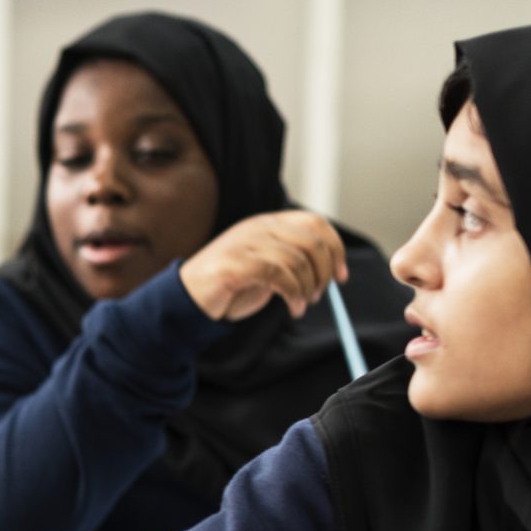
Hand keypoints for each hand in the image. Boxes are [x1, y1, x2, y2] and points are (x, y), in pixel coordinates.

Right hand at [178, 211, 347, 321]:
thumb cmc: (230, 286)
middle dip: (324, 272)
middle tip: (319, 294)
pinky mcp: (235, 264)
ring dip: (308, 288)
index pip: (315, 222)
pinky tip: (292, 308)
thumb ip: (292, 259)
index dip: (335, 248)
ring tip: (302, 305)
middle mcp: (257, 228)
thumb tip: (331, 268)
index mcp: (267, 223)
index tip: (341, 275)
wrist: (188, 299)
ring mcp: (245, 244)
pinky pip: (279, 275)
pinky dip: (293, 295)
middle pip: (311, 242)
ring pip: (297, 260)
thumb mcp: (267, 267)